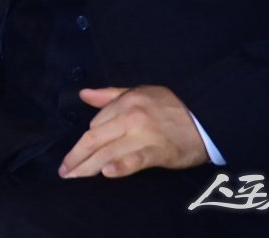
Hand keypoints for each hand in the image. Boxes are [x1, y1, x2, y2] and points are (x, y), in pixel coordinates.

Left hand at [58, 85, 208, 178]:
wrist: (204, 117)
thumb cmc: (170, 105)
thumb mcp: (138, 92)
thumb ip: (109, 95)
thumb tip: (83, 94)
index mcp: (124, 102)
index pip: (95, 124)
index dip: (85, 141)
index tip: (76, 153)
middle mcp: (129, 118)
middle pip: (94, 139)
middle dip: (76, 157)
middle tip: (63, 171)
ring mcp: (143, 135)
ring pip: (108, 152)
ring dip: (87, 166)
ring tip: (74, 176)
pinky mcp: (158, 152)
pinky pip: (135, 160)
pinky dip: (121, 166)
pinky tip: (107, 173)